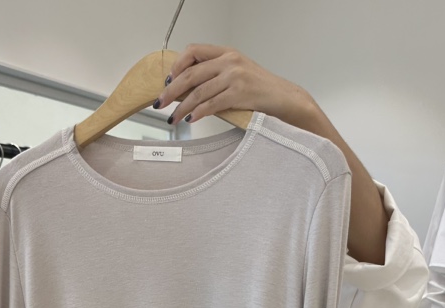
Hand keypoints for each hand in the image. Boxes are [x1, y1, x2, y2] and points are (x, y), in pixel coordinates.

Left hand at [156, 44, 316, 127]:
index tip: (168, 81)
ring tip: (173, 119)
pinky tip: (190, 119)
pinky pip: (211, 105)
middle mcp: (229, 61)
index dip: (177, 66)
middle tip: (160, 103)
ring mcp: (234, 77)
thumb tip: (186, 90)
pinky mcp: (239, 94)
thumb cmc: (260, 90)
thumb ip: (215, 76)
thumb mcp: (237, 74)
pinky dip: (197, 113)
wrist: (284, 98)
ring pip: (198, 92)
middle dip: (171, 91)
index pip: (193, 51)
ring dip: (181, 108)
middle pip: (190, 74)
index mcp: (227, 53)